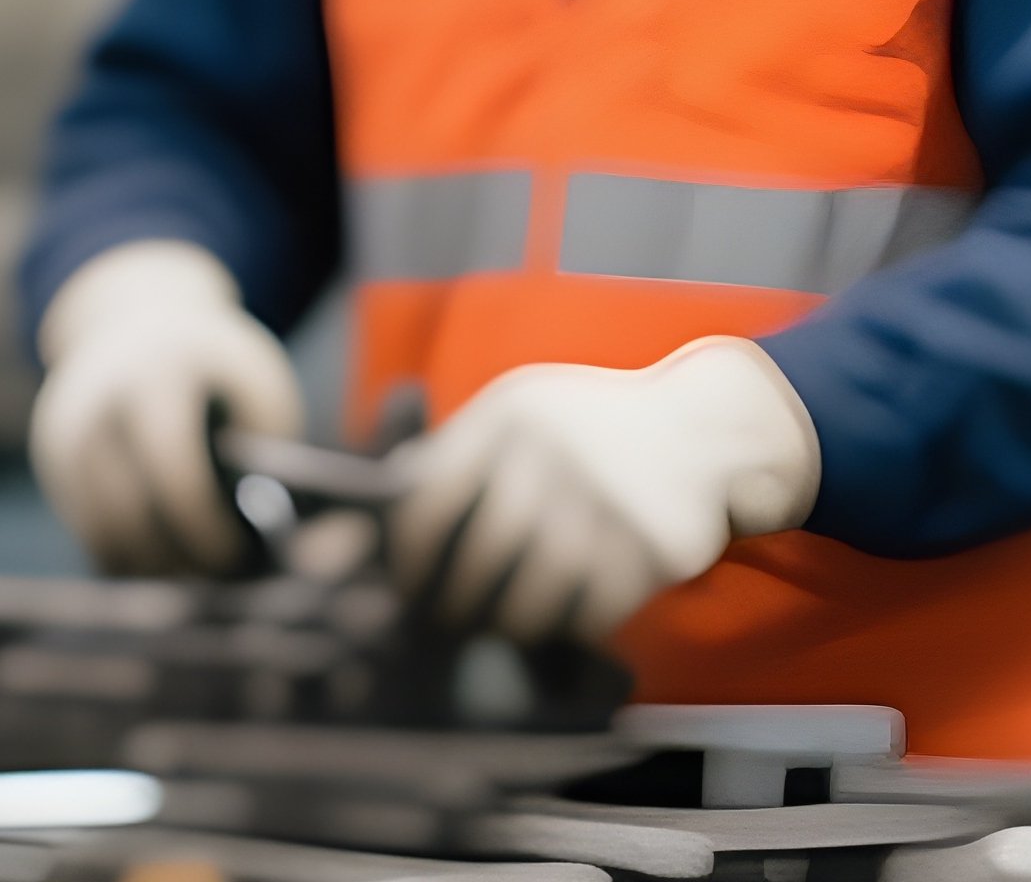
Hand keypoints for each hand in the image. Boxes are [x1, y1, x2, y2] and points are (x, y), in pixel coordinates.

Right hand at [29, 242, 304, 574]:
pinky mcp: (56, 456)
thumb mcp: (255, 380)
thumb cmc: (217, 359)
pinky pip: (84, 521)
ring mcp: (67, 432)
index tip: (228, 555)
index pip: (171, 466)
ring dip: (141, 563)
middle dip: (167, 556)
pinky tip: (158, 563)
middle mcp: (98, 405)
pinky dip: (120, 549)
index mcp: (157, 376)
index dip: (199, 521)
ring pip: (96, 525)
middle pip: (125, 508)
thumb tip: (273, 525)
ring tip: (190, 579)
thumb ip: (263, 443)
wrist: (140, 316)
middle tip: (211, 581)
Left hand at [386, 338, 820, 644]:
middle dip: (457, 604)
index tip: (409, 586)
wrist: (707, 426)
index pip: (425, 500)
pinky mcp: (652, 542)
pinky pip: (588, 613)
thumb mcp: (518, 423)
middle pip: (478, 558)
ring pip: (531, 595)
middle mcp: (557, 447)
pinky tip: (573, 608)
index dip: (405, 561)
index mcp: (514, 411)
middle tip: (457, 620)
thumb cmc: (589, 432)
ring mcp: (609, 494)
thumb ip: (434, 475)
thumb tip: (318, 557)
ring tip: (511, 620)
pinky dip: (572, 624)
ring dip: (512, 623)